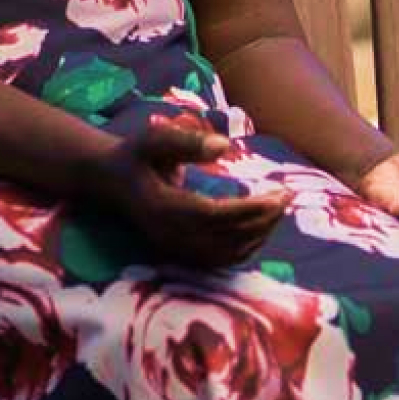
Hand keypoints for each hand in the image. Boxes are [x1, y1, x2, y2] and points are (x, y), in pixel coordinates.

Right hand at [88, 117, 287, 266]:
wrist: (111, 181)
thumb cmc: (136, 154)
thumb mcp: (156, 139)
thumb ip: (186, 142)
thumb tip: (224, 145)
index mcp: (163, 207)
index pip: (214, 215)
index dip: (249, 209)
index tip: (278, 195)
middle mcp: (170, 235)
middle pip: (226, 237)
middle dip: (262, 220)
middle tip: (287, 196)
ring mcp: (175, 249)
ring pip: (227, 253)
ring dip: (259, 234)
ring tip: (280, 208)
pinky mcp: (182, 254)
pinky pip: (221, 260)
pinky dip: (247, 247)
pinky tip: (262, 226)